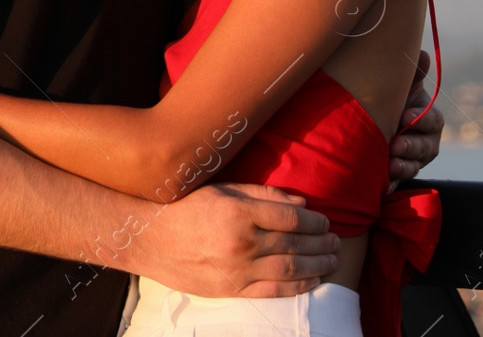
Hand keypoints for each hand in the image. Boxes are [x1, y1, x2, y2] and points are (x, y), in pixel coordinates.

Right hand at [132, 183, 338, 297]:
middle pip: (295, 244)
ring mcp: (237, 270)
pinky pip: (274, 291)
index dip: (314, 221)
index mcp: (238, 213)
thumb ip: (261, 194)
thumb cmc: (182, 207)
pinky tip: (313, 279)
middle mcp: (241, 243)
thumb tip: (301, 203)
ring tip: (331, 259)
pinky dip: (299, 286)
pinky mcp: (232, 290)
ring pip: (291, 269)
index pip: (291, 218)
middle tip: (335, 241)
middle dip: (321, 243)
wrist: (147, 238)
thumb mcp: (219, 190)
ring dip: (317, 265)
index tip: (325, 221)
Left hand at [389, 49, 443, 189]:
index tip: (405, 117)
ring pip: (414, 165)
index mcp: (427, 117)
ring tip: (390, 163)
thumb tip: (423, 53)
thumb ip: (411, 73)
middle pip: (427, 147)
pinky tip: (384, 178)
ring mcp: (412, 159)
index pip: (432, 120)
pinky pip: (400, 181)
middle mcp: (424, 141)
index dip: (421, 120)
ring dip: (404, 165)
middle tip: (395, 144)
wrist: (367, 123)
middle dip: (412, 146)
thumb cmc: (388, 100)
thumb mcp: (398, 86)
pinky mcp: (397, 173)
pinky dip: (393, 180)